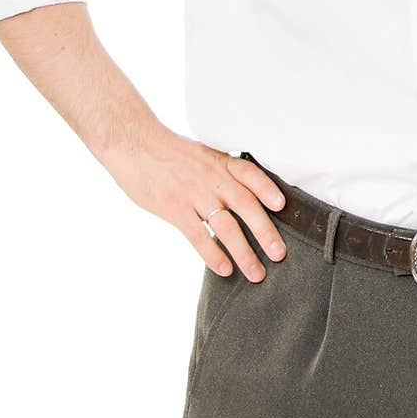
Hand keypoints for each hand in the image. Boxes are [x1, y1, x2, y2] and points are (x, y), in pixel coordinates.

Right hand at [100, 123, 287, 280]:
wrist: (134, 144)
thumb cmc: (169, 153)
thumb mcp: (202, 155)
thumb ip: (222, 173)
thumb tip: (244, 194)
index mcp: (220, 162)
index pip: (250, 174)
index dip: (267, 189)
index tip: (282, 205)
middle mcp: (211, 178)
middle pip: (245, 205)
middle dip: (264, 231)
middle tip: (279, 254)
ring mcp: (193, 194)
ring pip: (225, 226)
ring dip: (243, 251)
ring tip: (256, 273)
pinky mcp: (174, 209)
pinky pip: (197, 236)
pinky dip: (212, 254)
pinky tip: (224, 269)